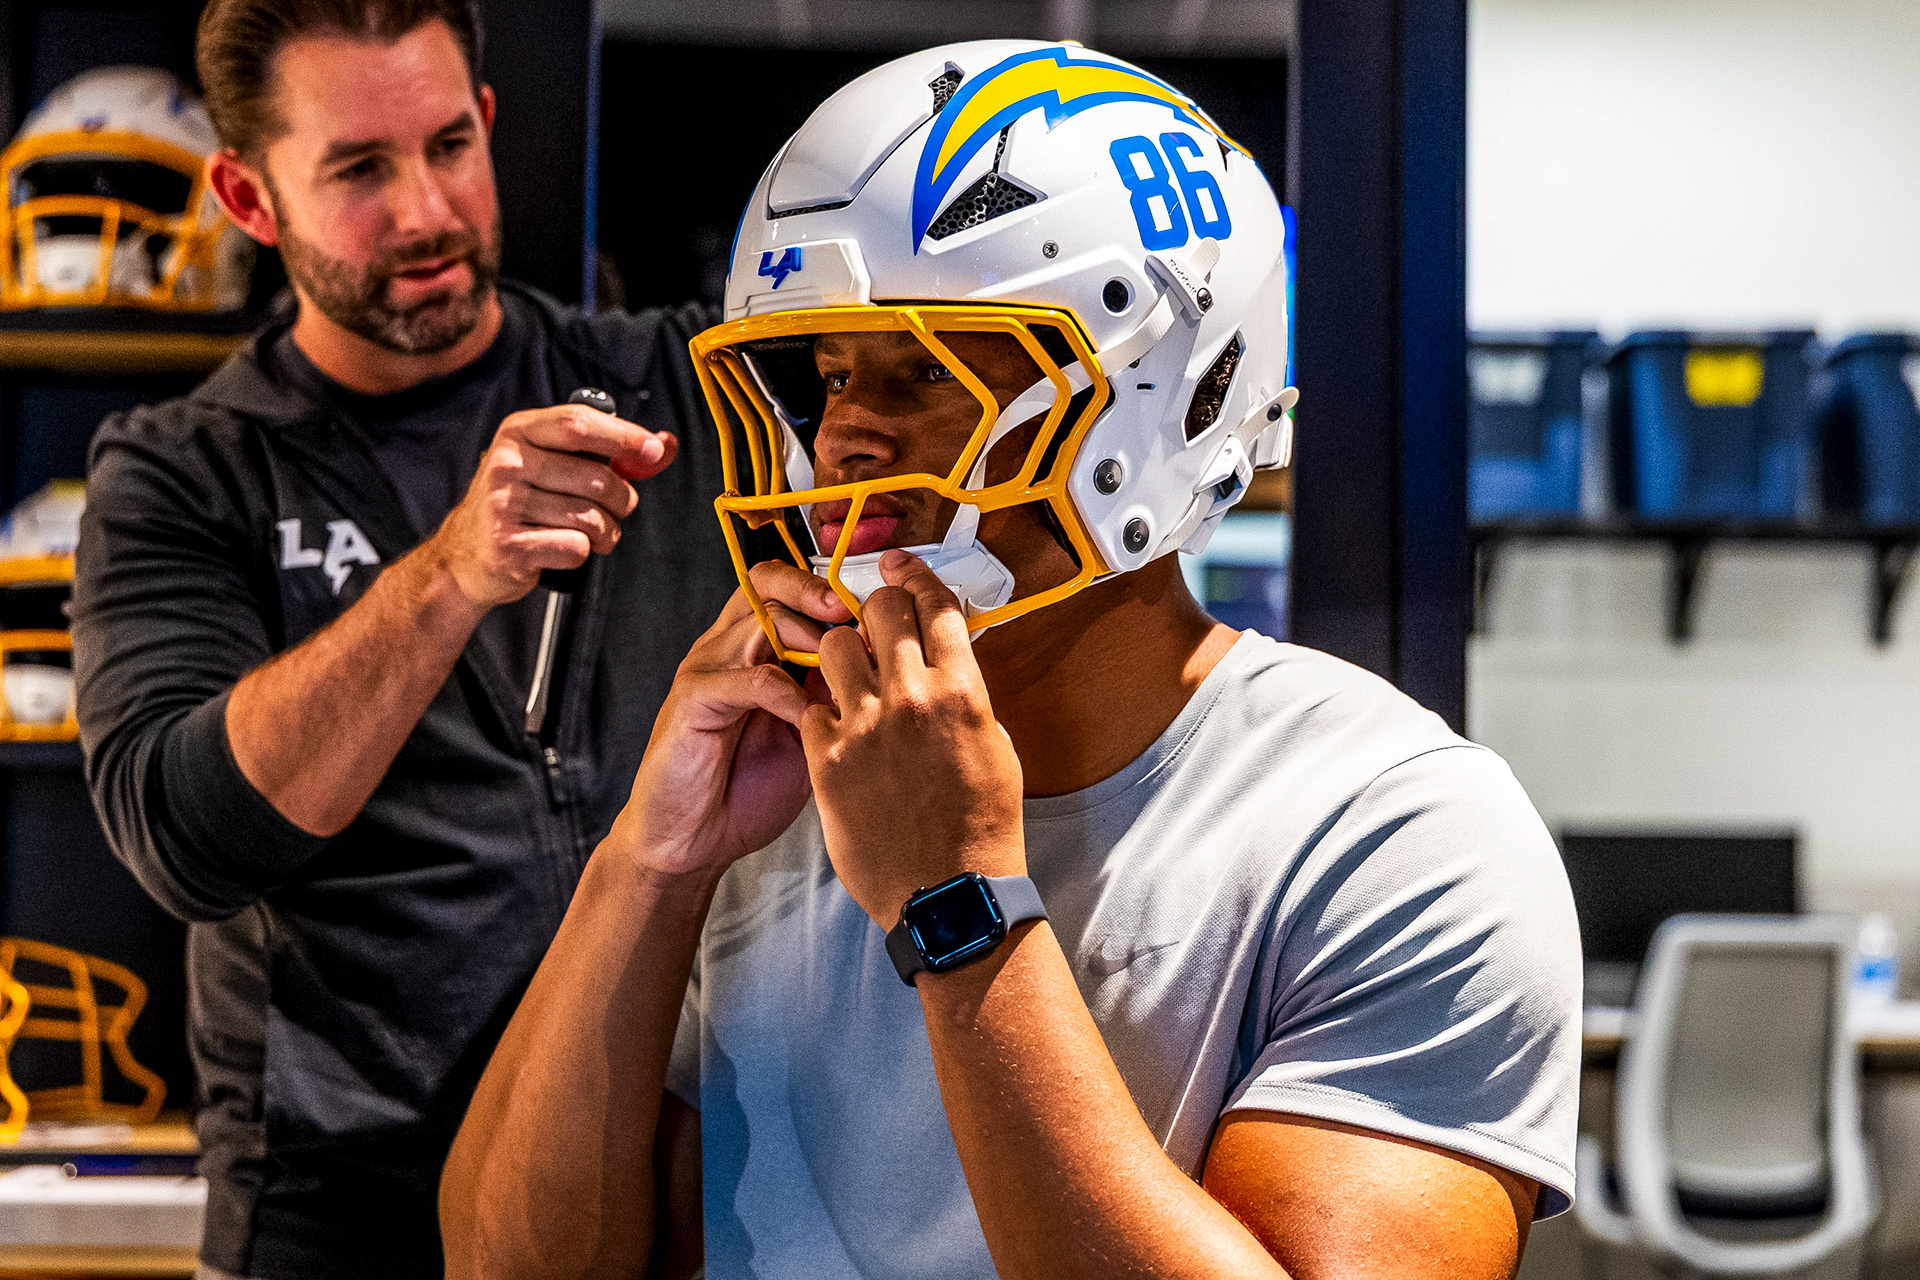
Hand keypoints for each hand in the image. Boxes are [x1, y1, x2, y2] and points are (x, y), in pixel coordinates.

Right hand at [428, 402, 680, 608]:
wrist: (465, 556)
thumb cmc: (519, 506)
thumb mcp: (553, 465)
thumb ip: (606, 454)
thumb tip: (664, 446)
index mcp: (519, 432)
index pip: (579, 423)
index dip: (624, 436)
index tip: (655, 449)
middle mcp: (507, 463)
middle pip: (595, 477)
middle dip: (621, 499)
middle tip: (616, 508)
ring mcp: (503, 503)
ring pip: (590, 517)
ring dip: (605, 532)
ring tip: (592, 533)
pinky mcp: (508, 544)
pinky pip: (575, 547)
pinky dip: (581, 553)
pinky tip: (561, 548)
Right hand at [603, 562, 852, 878]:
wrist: (692, 840)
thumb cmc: (749, 787)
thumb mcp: (809, 733)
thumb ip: (834, 694)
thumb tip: (886, 666)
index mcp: (757, 647)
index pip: (790, 588)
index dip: (834, 590)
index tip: (876, 607)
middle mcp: (729, 647)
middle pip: (769, 582)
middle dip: (817, 591)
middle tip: (853, 613)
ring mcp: (707, 669)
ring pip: (759, 618)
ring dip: (807, 636)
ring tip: (840, 663)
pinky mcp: (691, 701)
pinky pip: (745, 678)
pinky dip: (784, 693)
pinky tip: (807, 718)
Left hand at [803, 549, 1025, 926]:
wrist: (949, 893)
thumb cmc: (981, 828)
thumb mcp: (994, 747)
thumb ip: (965, 698)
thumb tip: (949, 667)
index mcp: (962, 691)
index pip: (934, 606)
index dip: (914, 576)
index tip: (899, 565)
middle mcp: (913, 698)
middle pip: (880, 610)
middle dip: (875, 607)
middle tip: (873, 621)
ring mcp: (866, 727)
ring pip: (834, 646)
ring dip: (840, 651)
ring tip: (846, 674)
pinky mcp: (827, 760)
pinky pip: (811, 707)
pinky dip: (820, 711)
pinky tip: (833, 729)